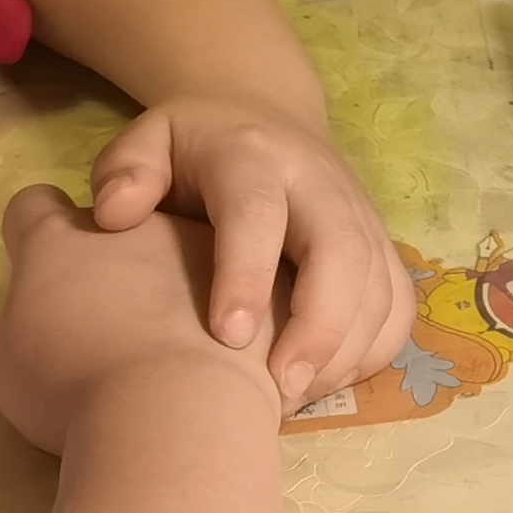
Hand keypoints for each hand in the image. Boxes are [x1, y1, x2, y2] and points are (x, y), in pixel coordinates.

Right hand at [0, 190, 266, 452]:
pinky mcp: (256, 278)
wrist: (174, 409)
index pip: (35, 208)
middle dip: (114, 259)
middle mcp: (134, 224)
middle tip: (111, 322)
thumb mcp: (10, 365)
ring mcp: (201, 244)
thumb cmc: (72, 391)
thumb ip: (30, 323)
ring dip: (180, 285)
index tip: (44, 268)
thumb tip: (49, 324)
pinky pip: (243, 293)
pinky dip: (232, 320)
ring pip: (187, 250)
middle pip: (118, 224)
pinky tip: (226, 367)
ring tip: (176, 353)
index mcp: (60, 239)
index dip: (33, 232)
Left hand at [84, 95, 414, 407]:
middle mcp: (318, 183)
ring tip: (294, 398)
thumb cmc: (192, 149)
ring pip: (379, 283)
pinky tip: (325, 382)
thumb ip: (125, 173)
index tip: (230, 337)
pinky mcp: (381, 244)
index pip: (259, 212)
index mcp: (253, 157)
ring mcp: (359, 214)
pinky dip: (374, 350)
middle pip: (342, 250)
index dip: (249, 275)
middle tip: (282, 388)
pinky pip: (397, 303)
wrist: (263, 114)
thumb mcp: (147, 140)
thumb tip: (115, 217)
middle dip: (320, 324)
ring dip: (347, 348)